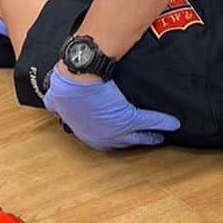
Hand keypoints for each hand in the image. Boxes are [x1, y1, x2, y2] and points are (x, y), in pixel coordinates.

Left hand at [43, 66, 179, 150]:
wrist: (77, 80)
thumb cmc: (65, 86)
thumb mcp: (58, 97)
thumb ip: (56, 103)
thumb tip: (50, 102)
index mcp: (85, 132)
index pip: (102, 140)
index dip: (112, 139)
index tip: (119, 137)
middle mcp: (101, 136)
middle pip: (122, 143)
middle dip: (132, 141)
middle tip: (144, 140)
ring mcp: (116, 129)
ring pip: (138, 136)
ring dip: (150, 136)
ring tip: (160, 137)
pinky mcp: (129, 118)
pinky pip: (150, 122)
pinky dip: (162, 123)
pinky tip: (172, 123)